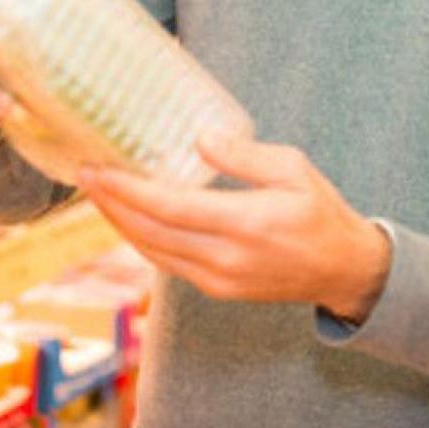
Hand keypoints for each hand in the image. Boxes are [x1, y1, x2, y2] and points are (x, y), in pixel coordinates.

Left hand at [79, 132, 392, 320]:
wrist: (341, 270)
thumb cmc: (320, 211)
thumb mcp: (294, 168)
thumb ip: (244, 155)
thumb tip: (199, 138)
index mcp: (246, 223)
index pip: (169, 208)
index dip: (127, 190)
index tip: (98, 168)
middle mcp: (225, 258)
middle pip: (149, 233)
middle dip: (112, 204)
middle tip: (86, 175)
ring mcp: (218, 279)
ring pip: (152, 252)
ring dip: (121, 224)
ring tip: (100, 194)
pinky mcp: (216, 289)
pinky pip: (167, 264)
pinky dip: (143, 239)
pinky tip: (132, 219)